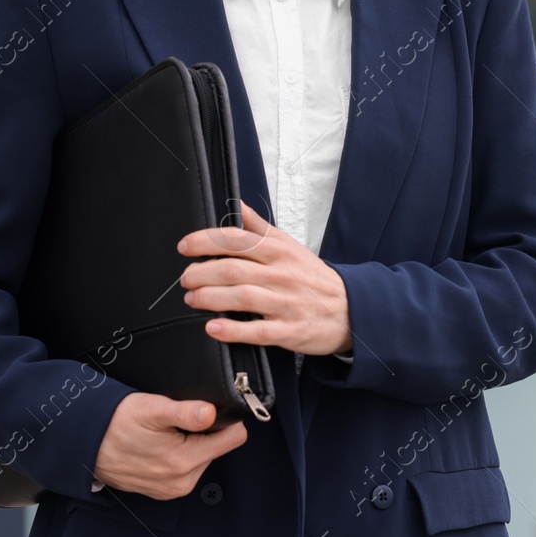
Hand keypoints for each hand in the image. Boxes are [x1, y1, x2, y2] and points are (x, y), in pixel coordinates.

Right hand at [91, 393, 246, 498]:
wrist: (87, 443)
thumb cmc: (116, 423)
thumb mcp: (152, 409)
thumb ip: (186, 412)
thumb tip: (211, 412)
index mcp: (184, 462)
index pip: (234, 438)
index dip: (227, 419)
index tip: (211, 411)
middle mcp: (182, 481)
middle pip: (218, 447)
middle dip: (204, 432)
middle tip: (179, 420)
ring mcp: (172, 488)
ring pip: (202, 457)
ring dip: (191, 443)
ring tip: (166, 432)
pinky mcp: (163, 490)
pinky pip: (186, 468)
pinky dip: (178, 455)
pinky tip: (161, 444)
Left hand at [178, 199, 353, 355]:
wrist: (351, 309)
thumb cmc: (314, 278)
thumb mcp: (290, 246)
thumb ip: (260, 228)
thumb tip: (236, 205)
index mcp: (279, 252)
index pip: (237, 240)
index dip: (206, 241)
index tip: (184, 246)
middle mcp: (281, 275)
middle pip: (233, 269)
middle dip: (201, 272)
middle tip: (185, 278)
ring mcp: (285, 304)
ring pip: (241, 297)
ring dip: (210, 297)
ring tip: (191, 299)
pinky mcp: (288, 331)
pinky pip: (257, 331)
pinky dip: (232, 330)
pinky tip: (213, 327)